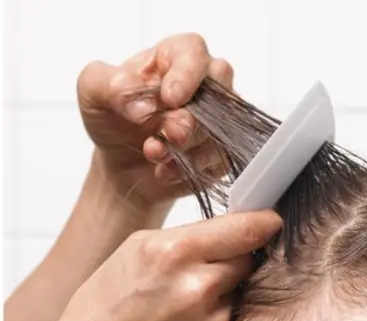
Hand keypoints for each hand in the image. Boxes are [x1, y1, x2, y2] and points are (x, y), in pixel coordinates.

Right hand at [37, 210, 281, 320]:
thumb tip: (236, 231)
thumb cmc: (105, 310)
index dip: (264, 224)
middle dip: (237, 264)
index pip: (246, 228)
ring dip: (229, 298)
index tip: (272, 224)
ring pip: (246, 297)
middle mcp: (198, 288)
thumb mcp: (136, 251)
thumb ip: (189, 238)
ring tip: (192, 309)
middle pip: (250, 262)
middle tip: (210, 275)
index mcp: (175, 253)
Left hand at [77, 33, 231, 214]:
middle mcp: (204, 85)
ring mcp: (218, 121)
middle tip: (171, 133)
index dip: (186, 74)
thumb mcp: (93, 92)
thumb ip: (108, 85)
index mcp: (175, 58)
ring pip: (219, 130)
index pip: (193, 52)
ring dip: (184, 148)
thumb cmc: (112, 118)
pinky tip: (164, 170)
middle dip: (193, 117)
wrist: (121, 164)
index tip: (169, 98)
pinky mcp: (221, 153)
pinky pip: (218, 160)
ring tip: (151, 153)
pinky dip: (188, 168)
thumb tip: (139, 102)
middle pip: (220, 89)